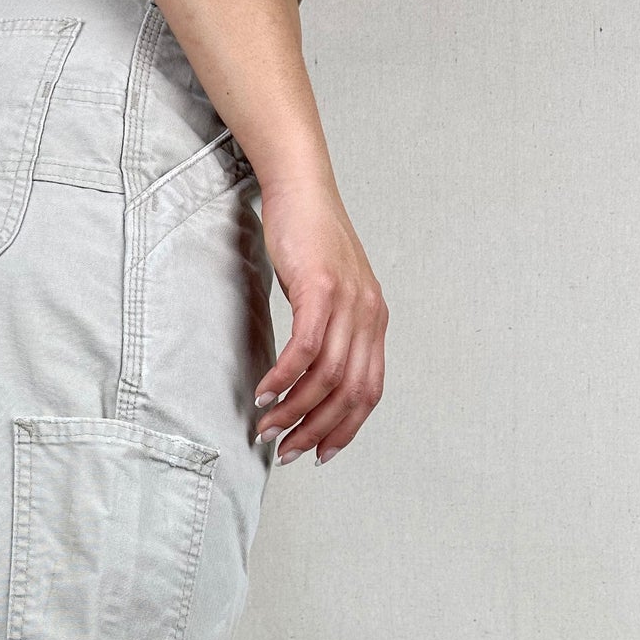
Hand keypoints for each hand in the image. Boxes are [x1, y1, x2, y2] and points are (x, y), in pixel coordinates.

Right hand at [253, 166, 387, 463]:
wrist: (301, 187)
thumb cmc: (308, 239)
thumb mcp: (329, 293)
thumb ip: (332, 333)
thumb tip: (313, 379)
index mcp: (374, 321)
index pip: (369, 392)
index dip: (345, 429)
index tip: (319, 452)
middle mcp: (369, 315)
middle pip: (350, 393)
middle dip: (317, 430)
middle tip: (286, 449)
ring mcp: (349, 302)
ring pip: (327, 377)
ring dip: (294, 410)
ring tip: (267, 427)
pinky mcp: (321, 289)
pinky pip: (305, 349)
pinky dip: (283, 378)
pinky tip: (265, 393)